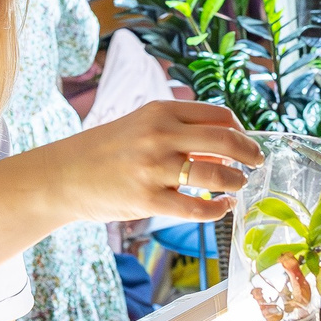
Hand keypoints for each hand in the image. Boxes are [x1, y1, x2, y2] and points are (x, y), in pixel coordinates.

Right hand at [45, 99, 259, 223]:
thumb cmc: (105, 151)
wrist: (63, 175)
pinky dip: (217, 209)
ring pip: (216, 174)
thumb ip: (179, 131)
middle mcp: (159, 135)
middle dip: (250, 153)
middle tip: (257, 162)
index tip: (245, 142)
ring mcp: (153, 168)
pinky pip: (196, 208)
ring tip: (237, 185)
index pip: (219, 115)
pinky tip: (221, 207)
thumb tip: (225, 145)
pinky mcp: (146, 200)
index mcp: (160, 111)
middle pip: (226, 140)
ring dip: (236, 181)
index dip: (241, 130)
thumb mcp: (141, 126)